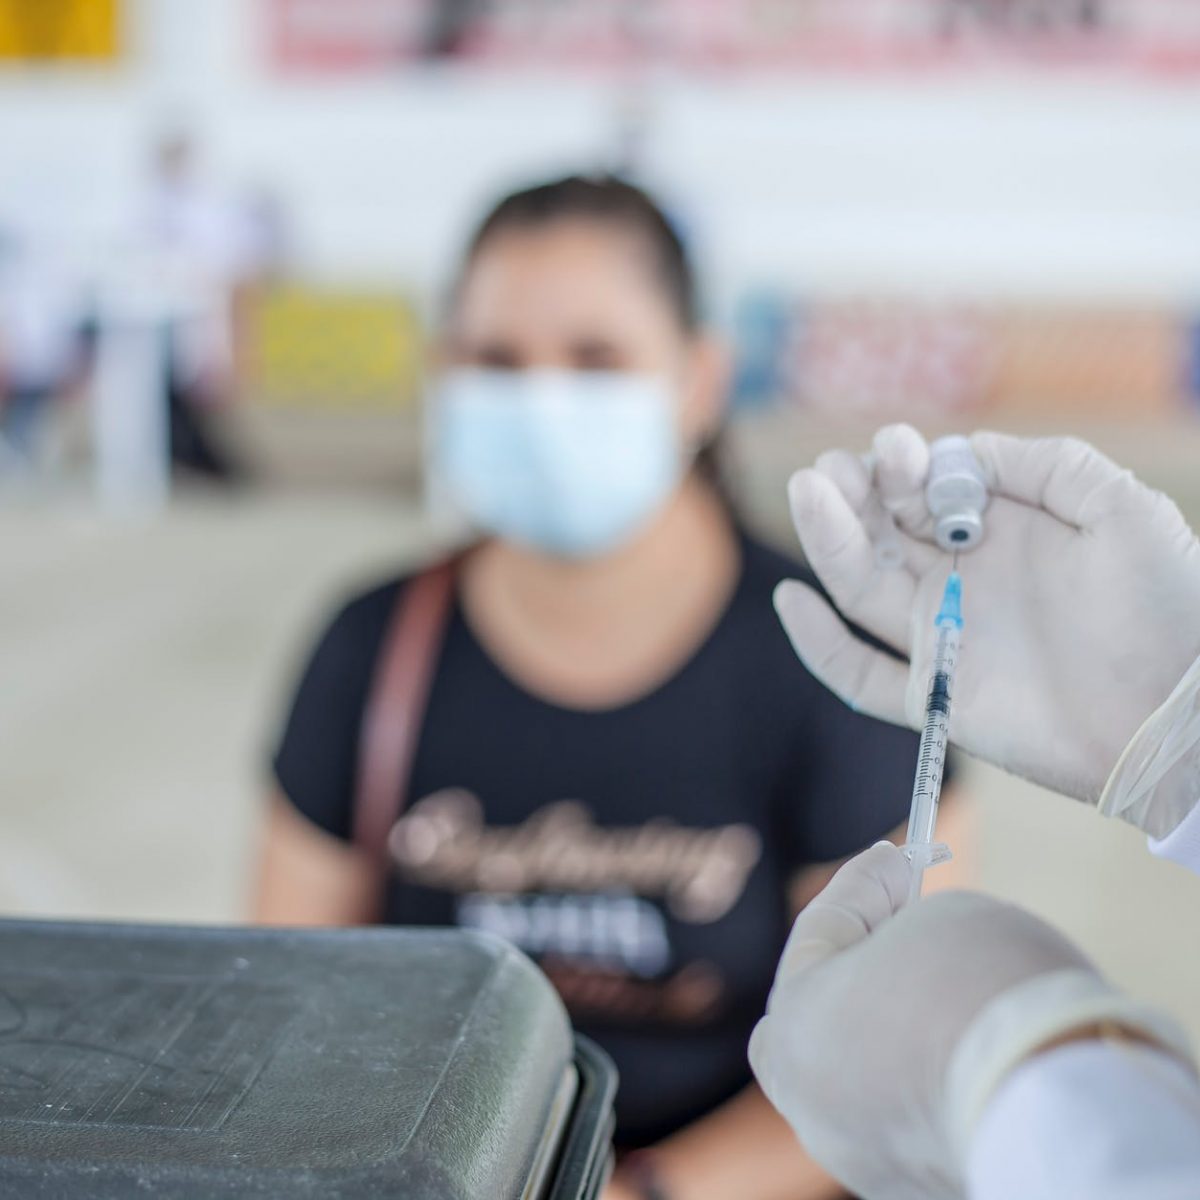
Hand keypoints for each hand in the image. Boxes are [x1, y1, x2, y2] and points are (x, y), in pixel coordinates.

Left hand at [749, 843, 1192, 1199]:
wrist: (1056, 1107)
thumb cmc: (988, 994)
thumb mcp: (949, 917)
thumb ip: (912, 923)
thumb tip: (916, 939)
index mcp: (791, 1022)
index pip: (823, 931)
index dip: (867, 885)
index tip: (899, 858)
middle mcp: (809, 1098)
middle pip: (831, 1008)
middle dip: (868, 962)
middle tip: (915, 922)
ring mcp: (859, 1151)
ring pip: (871, 1069)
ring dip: (903, 1028)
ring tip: (957, 992)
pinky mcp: (916, 1184)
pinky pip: (917, 1113)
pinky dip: (939, 1081)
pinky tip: (980, 1058)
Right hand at [776, 426, 1199, 832]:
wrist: (1182, 713)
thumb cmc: (1170, 606)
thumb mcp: (1122, 510)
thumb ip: (1046, 465)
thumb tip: (963, 450)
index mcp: (1000, 536)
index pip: (927, 492)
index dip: (904, 466)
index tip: (898, 448)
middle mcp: (962, 582)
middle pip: (882, 534)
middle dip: (853, 494)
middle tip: (829, 468)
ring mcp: (944, 640)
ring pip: (862, 588)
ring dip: (828, 540)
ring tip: (809, 494)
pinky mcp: (936, 698)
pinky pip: (860, 676)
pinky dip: (819, 645)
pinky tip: (791, 600)